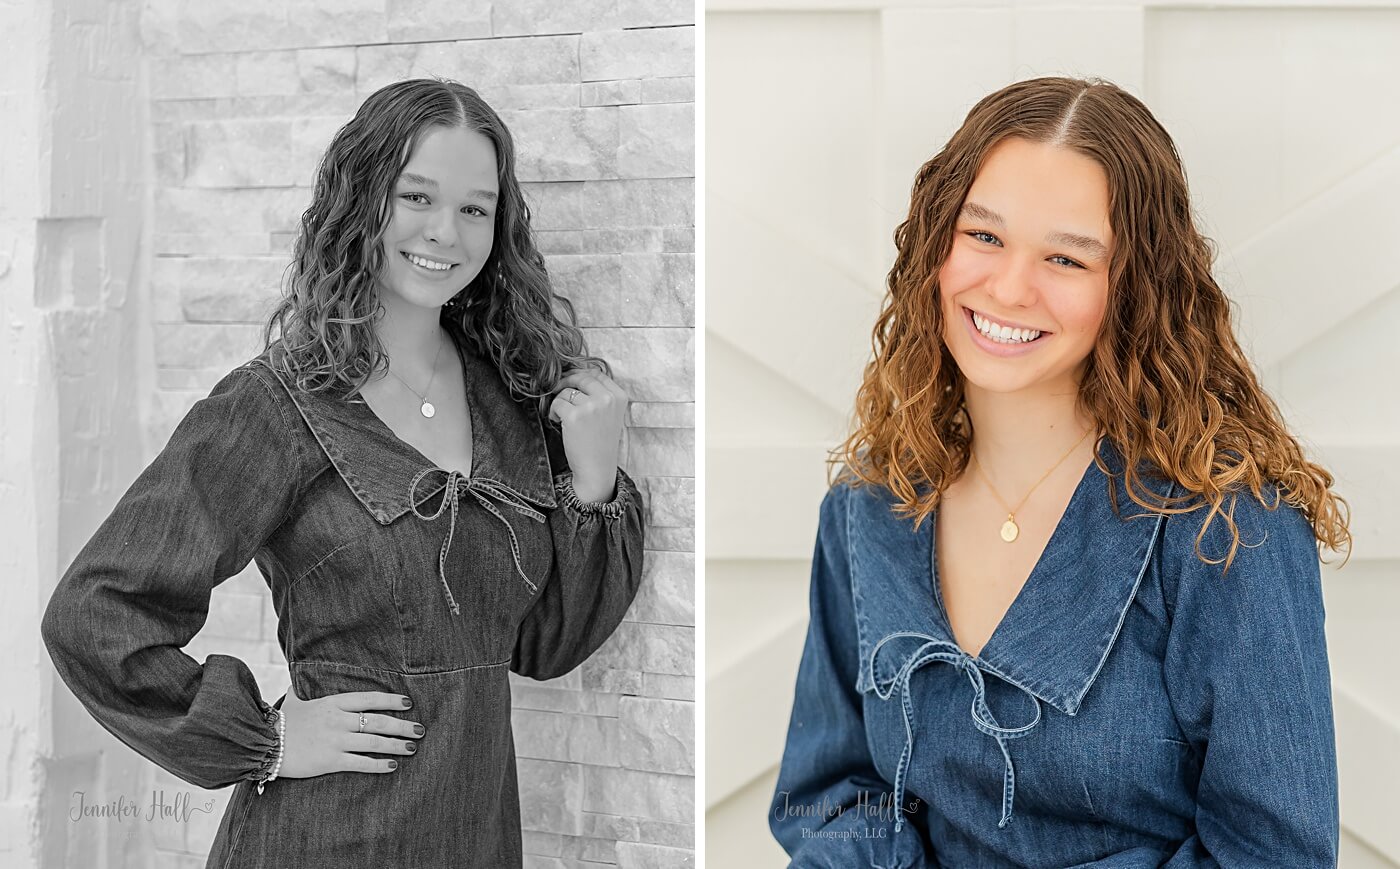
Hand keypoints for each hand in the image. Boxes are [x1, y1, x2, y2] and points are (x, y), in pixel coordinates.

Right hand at [275, 688, 422, 777]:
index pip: (369, 699)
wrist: (264, 745)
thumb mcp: (293, 701)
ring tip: (412, 747)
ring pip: (374, 742)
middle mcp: (338, 720)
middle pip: (378, 721)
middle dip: (402, 725)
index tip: (408, 703)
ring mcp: (336, 740)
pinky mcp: (331, 761)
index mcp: (333, 703)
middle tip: (419, 729)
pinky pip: (361, 763)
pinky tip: (392, 765)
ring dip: (397, 745)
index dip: (391, 701)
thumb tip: (296, 681)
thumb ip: (301, 691)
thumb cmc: (280, 723)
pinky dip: (379, 764)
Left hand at [548, 368, 627, 502]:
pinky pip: (556, 403)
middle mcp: (607, 399)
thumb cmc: (600, 441)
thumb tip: (575, 373)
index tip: (570, 380)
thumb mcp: (610, 413)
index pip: (597, 372)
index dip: (580, 374)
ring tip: (561, 416)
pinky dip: (552, 412)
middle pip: (581, 377)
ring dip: (558, 401)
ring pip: (566, 391)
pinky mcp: (574, 416)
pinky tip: (557, 421)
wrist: (596, 468)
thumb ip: (600, 393)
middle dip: (565, 382)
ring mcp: (591, 407)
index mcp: (619, 396)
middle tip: (557, 391)